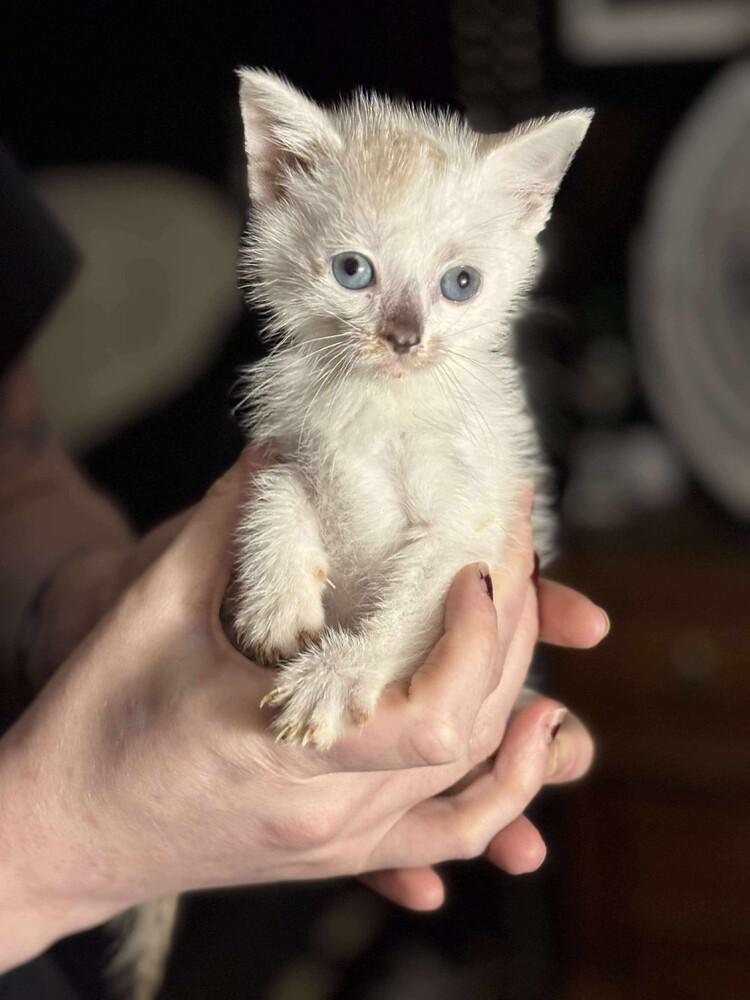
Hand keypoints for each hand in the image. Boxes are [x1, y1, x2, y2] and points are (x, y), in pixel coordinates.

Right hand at [0, 450, 605, 968]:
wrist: (59, 835)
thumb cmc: (90, 727)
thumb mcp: (149, 612)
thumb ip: (224, 525)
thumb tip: (280, 448)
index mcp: (278, 752)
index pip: (431, 717)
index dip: (475, 638)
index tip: (475, 566)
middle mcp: (326, 815)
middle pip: (470, 737)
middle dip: (512, 632)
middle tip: (512, 548)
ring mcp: (338, 843)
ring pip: (472, 783)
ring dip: (516, 694)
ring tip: (531, 613)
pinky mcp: (338, 851)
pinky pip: (448, 832)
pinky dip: (503, 785)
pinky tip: (531, 732)